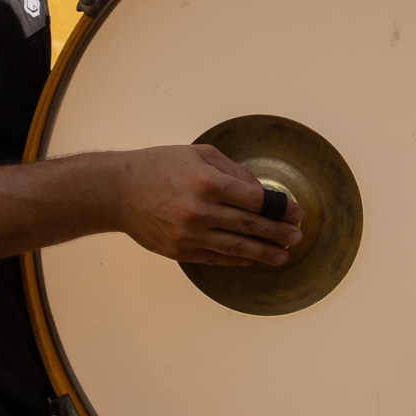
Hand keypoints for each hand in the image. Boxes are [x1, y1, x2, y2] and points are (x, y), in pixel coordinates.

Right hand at [114, 145, 302, 266]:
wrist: (118, 191)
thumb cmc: (160, 166)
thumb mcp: (199, 155)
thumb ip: (234, 172)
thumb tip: (261, 193)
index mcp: (207, 183)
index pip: (256, 201)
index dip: (281, 209)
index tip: (297, 212)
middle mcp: (200, 211)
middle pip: (251, 226)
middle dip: (279, 233)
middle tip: (297, 237)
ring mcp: (189, 235)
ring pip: (236, 248)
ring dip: (264, 253)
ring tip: (283, 256)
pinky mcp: (180, 251)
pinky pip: (216, 258)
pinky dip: (237, 259)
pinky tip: (252, 259)